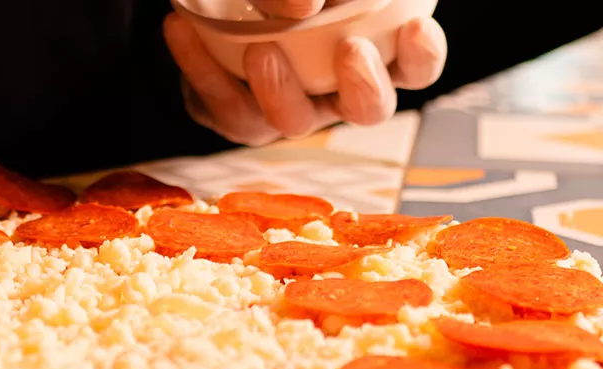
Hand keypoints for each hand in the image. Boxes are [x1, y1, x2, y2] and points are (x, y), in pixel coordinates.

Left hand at [163, 0, 446, 145]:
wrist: (218, 0)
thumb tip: (305, 3)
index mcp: (374, 54)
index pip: (416, 66)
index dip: (422, 56)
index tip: (414, 27)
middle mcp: (337, 91)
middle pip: (369, 110)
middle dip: (366, 88)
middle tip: (352, 51)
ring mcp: (290, 109)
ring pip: (293, 121)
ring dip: (280, 89)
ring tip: (260, 49)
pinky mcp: (240, 117)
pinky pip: (224, 108)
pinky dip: (201, 68)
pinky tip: (180, 27)